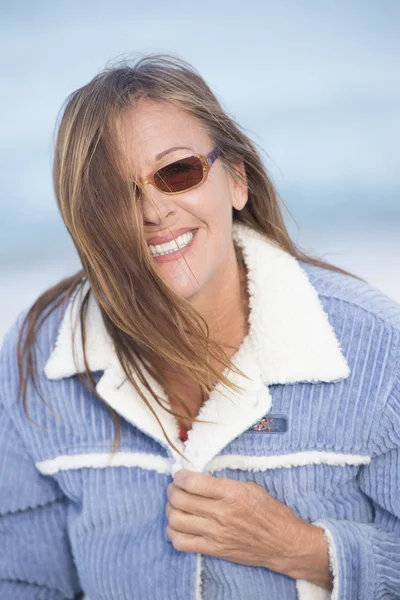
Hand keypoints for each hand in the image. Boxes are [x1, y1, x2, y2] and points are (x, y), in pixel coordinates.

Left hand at [165, 469, 318, 577]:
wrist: (283, 543)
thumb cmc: (270, 511)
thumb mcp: (250, 487)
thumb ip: (224, 482)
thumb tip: (201, 478)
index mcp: (232, 493)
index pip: (193, 482)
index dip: (180, 476)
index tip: (179, 474)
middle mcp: (222, 513)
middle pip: (180, 500)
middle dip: (172, 491)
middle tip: (175, 488)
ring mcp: (216, 534)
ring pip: (177, 521)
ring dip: (170, 511)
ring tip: (175, 506)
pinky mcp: (215, 550)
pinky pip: (182, 544)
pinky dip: (174, 533)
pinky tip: (179, 526)